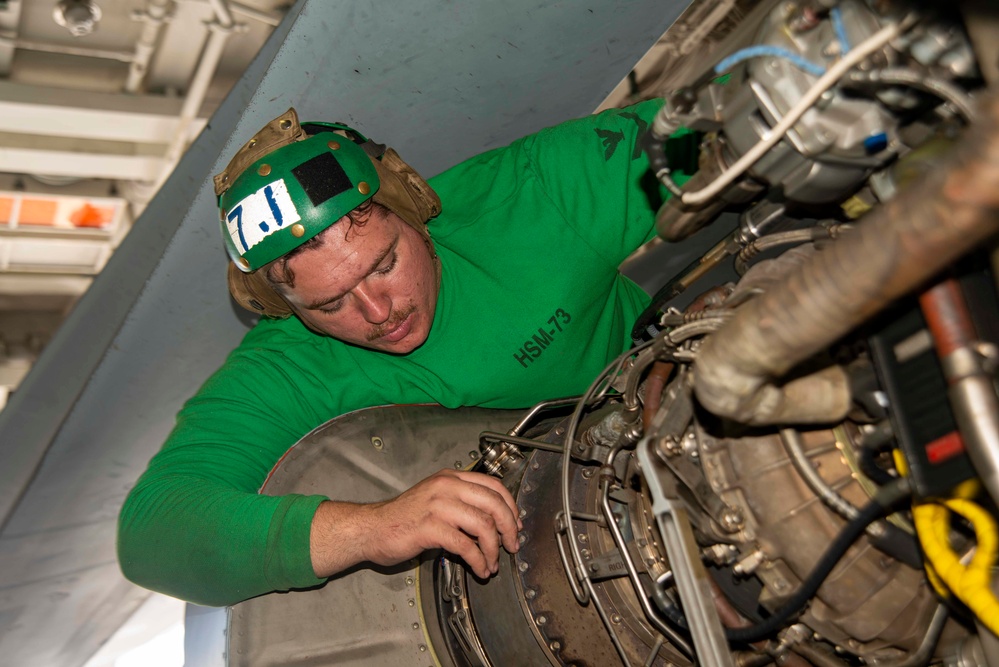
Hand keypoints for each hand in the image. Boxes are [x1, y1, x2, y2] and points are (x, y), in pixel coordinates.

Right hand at [310, 469, 521, 578]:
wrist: (371, 528)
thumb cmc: (403, 518)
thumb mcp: (435, 499)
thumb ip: (461, 503)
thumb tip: (493, 521)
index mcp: (450, 478)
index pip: (493, 485)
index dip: (510, 506)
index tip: (515, 524)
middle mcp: (446, 487)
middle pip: (494, 503)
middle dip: (509, 528)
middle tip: (512, 545)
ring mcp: (438, 506)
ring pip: (483, 525)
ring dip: (493, 549)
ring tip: (492, 563)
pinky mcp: (430, 528)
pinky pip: (465, 545)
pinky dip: (478, 560)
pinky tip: (479, 569)